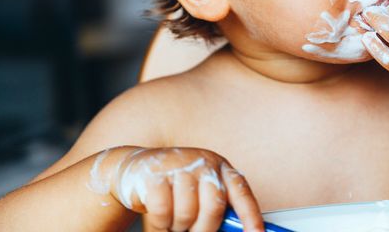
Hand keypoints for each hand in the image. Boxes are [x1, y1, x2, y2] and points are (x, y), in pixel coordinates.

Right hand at [104, 147, 262, 231]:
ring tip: (174, 222)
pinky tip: (159, 217)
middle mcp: (204, 163)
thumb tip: (231, 231)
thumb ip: (213, 210)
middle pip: (214, 206)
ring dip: (178, 227)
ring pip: (187, 212)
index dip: (251, 215)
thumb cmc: (174, 186)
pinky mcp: (155, 173)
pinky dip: (160, 224)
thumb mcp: (199, 194)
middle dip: (204, 229)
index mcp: (220, 168)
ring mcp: (180, 165)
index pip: (242, 192)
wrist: (137, 168)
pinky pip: (163, 210)